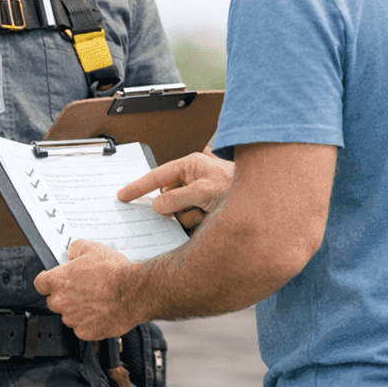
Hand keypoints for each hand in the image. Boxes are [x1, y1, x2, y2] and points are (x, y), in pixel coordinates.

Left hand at [34, 240, 144, 340]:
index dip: (48, 281)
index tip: (53, 281)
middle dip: (65, 296)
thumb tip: (72, 253)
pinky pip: (82, 328)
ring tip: (97, 300)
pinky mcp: (85, 332)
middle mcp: (61, 301)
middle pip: (54, 301)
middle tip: (83, 289)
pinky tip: (102, 312)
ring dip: (78, 310)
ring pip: (69, 315)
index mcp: (58, 280)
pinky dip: (90, 322)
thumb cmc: (114, 272)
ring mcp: (72, 319)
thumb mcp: (93, 249)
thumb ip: (76, 250)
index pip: (40, 283)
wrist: (133, 292)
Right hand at [118, 152, 233, 230]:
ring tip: (206, 212)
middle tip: (189, 208)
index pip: (157, 176)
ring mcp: (198, 193)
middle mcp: (193, 177)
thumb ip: (177, 198)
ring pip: (177, 211)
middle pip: (167, 197)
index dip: (138, 186)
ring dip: (189, 216)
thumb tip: (158, 206)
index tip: (122, 195)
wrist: (264, 201)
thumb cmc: (238, 187)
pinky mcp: (204, 207)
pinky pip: (188, 219)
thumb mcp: (204, 191)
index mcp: (190, 165)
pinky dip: (196, 221)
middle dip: (174, 207)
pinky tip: (211, 217)